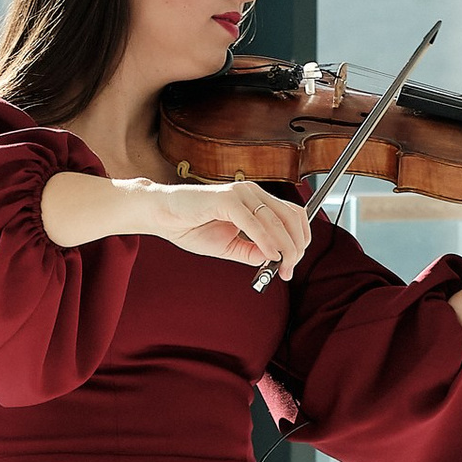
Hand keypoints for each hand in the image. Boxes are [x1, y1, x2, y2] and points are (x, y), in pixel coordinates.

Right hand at [151, 178, 311, 277]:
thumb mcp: (228, 246)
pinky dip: (265, 240)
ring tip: (281, 267)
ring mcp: (240, 193)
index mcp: (255, 200)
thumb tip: (274, 259)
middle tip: (289, 269)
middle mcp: (252, 192)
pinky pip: (253, 222)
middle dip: (295, 247)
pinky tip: (269, 256)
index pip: (292, 215)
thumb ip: (251, 251)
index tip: (292, 264)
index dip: (299, 240)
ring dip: (284, 247)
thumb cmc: (191, 226)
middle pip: (290, 217)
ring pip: (276, 220)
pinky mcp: (226, 199)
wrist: (162, 215)